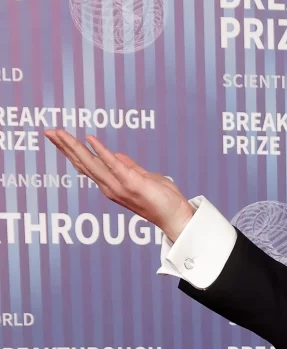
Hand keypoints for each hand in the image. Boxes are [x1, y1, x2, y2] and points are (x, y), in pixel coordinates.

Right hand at [42, 129, 195, 241]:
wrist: (175, 217)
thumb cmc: (162, 199)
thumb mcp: (143, 178)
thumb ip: (128, 166)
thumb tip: (115, 154)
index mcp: (111, 185)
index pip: (86, 166)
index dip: (71, 152)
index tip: (58, 138)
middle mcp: (110, 187)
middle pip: (82, 163)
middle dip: (64, 147)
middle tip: (48, 132)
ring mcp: (119, 186)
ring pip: (91, 164)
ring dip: (74, 147)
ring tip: (59, 133)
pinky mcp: (131, 183)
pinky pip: (114, 165)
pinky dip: (101, 151)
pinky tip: (89, 139)